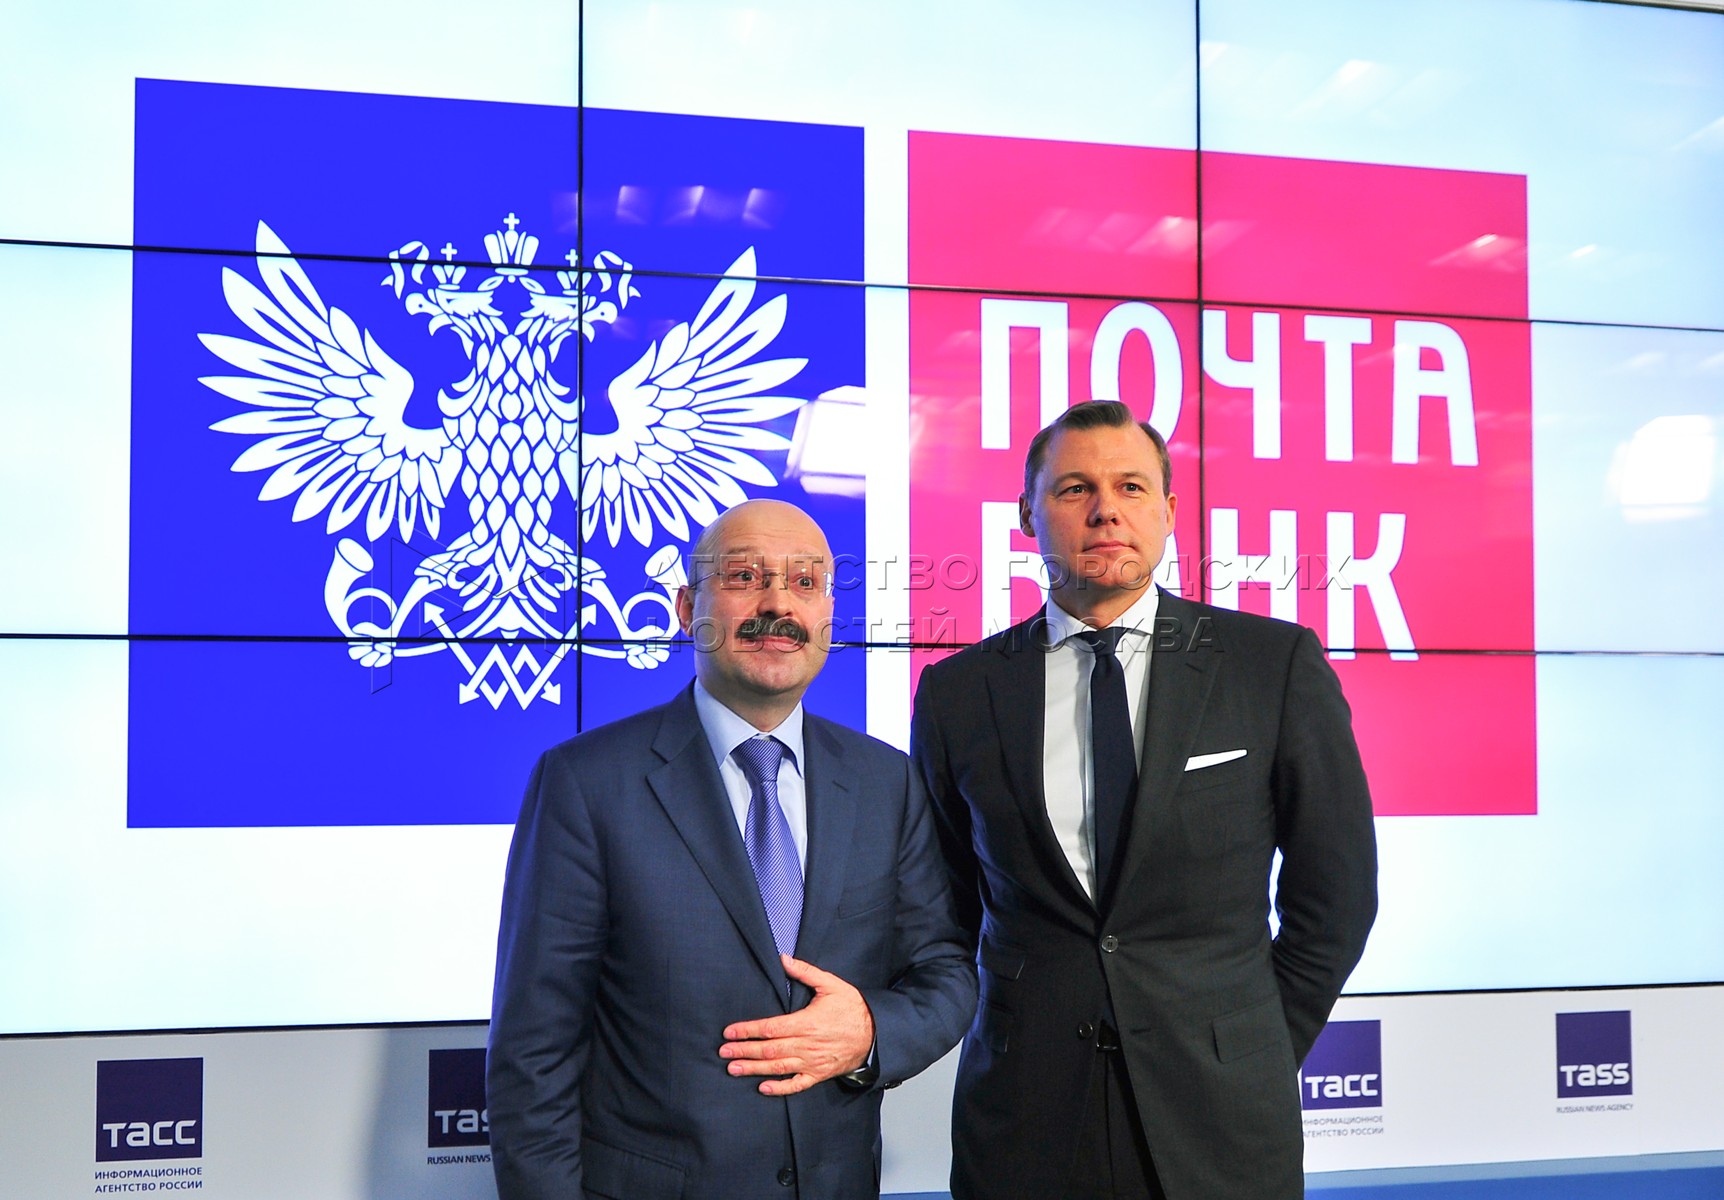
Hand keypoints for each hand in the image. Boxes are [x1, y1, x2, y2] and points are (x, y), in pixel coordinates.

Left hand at [718, 954, 875, 1095]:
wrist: (876, 1033)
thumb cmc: (853, 1007)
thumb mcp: (831, 984)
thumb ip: (805, 972)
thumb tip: (784, 958)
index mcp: (806, 1022)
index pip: (770, 1028)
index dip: (748, 1030)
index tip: (730, 1031)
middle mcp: (807, 1045)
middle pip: (769, 1049)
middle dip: (744, 1050)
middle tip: (724, 1052)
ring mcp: (813, 1062)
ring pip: (778, 1067)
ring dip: (754, 1068)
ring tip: (733, 1069)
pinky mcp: (819, 1074)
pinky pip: (797, 1085)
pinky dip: (780, 1088)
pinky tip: (763, 1087)